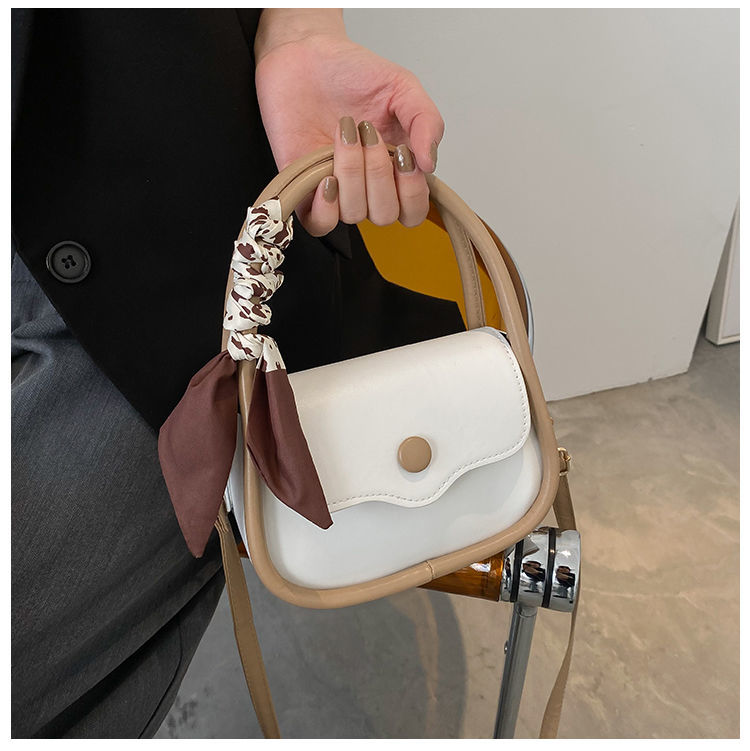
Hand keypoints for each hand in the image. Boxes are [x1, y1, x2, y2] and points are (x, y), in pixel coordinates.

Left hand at [254, 9, 443, 235]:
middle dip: (378, 173)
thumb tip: (430, 164)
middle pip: (385, 215)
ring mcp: (338, 191)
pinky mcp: (305, 190)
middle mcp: (368, 186)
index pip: (414, 211)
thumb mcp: (403, 87)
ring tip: (343, 134)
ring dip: (351, 172)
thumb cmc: (352, 71)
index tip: (402, 154)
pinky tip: (326, 175)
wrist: (304, 53)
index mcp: (397, 170)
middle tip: (367, 131)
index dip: (412, 192)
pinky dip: (326, 207)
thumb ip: (426, 121)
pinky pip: (319, 224)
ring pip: (355, 214)